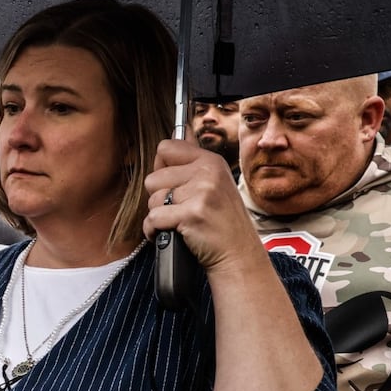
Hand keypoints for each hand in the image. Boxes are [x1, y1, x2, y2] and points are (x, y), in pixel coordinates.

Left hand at [142, 139, 266, 278]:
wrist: (238, 254)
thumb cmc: (221, 222)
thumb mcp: (214, 184)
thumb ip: (191, 162)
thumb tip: (174, 137)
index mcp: (211, 161)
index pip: (166, 147)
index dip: (162, 168)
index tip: (174, 184)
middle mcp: (207, 172)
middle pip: (153, 178)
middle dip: (160, 198)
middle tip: (182, 209)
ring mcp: (201, 193)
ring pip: (152, 199)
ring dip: (160, 215)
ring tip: (181, 221)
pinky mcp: (192, 214)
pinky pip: (153, 218)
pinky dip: (154, 231)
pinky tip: (172, 233)